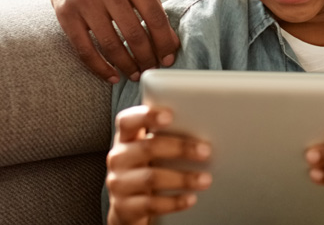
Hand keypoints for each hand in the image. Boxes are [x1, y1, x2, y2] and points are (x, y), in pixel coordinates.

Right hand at [40, 0, 179, 82]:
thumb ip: (153, 5)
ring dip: (126, 66)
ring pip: (110, 45)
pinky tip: (112, 76)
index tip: (169, 58)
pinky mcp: (66, 14)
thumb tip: (171, 42)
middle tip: (152, 69)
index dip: (164, 42)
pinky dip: (100, 68)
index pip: (154, 16)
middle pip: (133, 33)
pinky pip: (85, 50)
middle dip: (147, 57)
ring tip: (135, 74)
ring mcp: (84, 0)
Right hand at [106, 106, 211, 224]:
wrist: (128, 208)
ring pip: (151, 178)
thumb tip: (202, 132)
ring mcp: (119, 184)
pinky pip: (151, 204)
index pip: (128, 121)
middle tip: (205, 151)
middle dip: (180, 148)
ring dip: (183, 178)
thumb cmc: (146, 171)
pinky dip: (174, 201)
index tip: (170, 115)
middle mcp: (118, 159)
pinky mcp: (124, 208)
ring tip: (205, 179)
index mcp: (125, 139)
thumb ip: (166, 138)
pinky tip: (190, 199)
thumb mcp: (151, 153)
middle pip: (147, 148)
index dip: (147, 116)